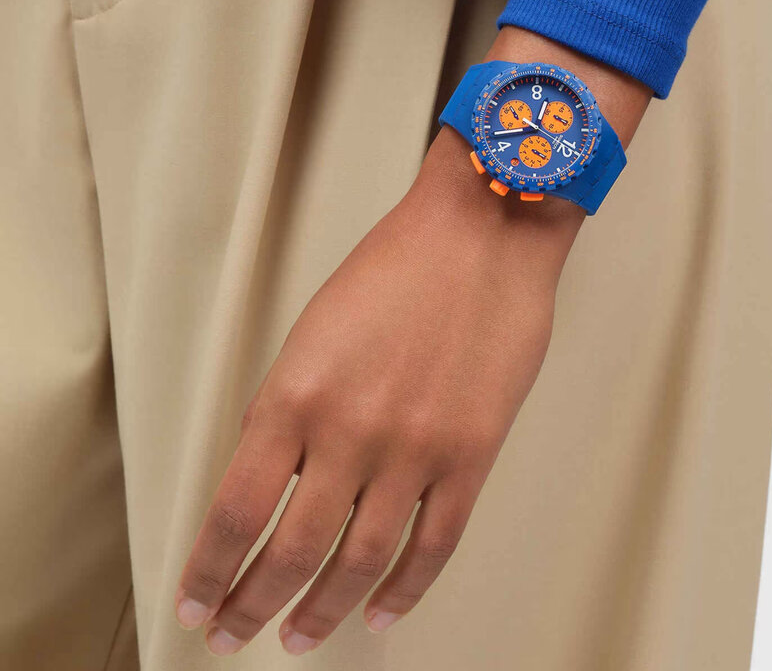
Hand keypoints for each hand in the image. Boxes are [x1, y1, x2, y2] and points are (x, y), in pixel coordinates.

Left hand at [173, 128, 582, 654]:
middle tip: (233, 633)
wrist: (483, 231)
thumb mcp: (315, 328)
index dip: (210, 570)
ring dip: (321, 611)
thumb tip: (275, 480)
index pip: (235, 511)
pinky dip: (405, 590)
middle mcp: (351, 431)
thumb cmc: (400, 264)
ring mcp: (416, 448)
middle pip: (289, 553)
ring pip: (359, 563)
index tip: (197, 599)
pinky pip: (434, 545)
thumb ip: (290, 407)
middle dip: (251, 605)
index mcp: (297, 392)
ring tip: (299, 634)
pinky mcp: (472, 453)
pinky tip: (383, 611)